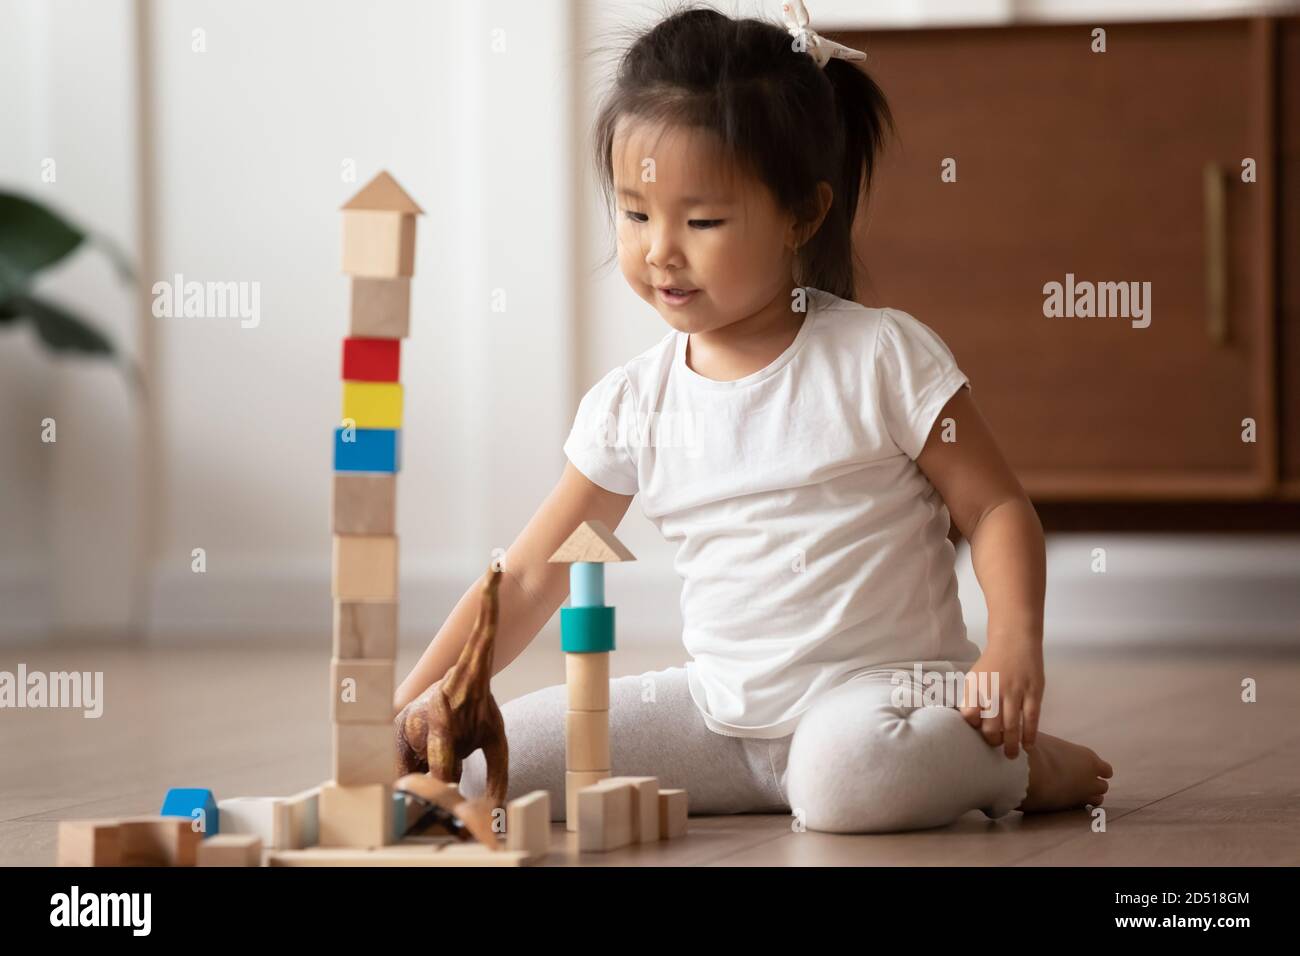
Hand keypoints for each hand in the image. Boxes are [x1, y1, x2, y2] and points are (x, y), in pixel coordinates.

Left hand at [956, 637, 1043, 758]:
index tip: (977, 733)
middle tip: (995, 748)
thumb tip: (970, 723)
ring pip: (1012, 725)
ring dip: (1011, 744)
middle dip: (993, 741)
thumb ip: (971, 699)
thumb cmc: (992, 663)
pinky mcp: (1033, 692)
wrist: (1014, 641)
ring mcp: (1016, 692)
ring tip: (1011, 756)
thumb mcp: (974, 677)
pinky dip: (1030, 734)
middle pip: (992, 725)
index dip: (973, 727)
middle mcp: (995, 690)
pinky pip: (1032, 718)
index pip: (970, 715)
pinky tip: (1028, 745)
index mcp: (977, 686)